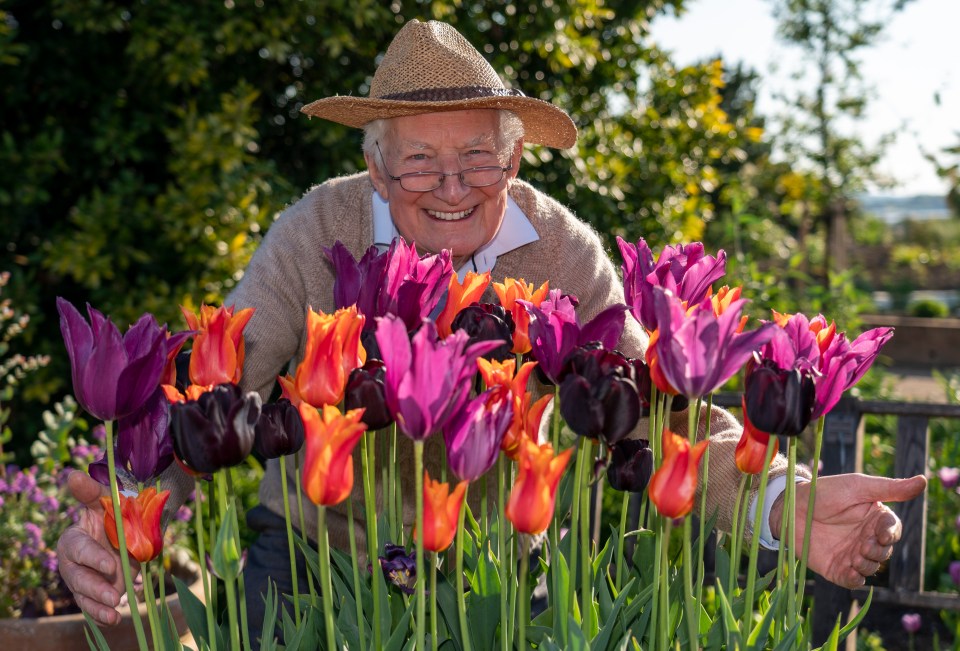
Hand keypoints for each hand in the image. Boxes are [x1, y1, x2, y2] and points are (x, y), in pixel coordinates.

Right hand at [57, 470, 138, 625]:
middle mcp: (75, 563)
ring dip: (98, 606)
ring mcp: (85, 580)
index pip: (78, 550)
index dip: (93, 558)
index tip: (111, 565)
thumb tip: (73, 475)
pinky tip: (114, 619)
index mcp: (73, 539)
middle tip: (114, 595)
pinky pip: (95, 606)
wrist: (133, 525)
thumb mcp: (106, 498)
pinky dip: (102, 614)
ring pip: (85, 596)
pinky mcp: (95, 593)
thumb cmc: (115, 511)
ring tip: (114, 614)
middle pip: (78, 578)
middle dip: (95, 588)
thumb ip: (90, 492)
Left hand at [770, 473, 926, 588]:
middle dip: (877, 550)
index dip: (890, 533)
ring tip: (855, 556)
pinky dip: (854, 580)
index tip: (880, 532)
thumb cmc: (823, 492)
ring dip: (867, 564)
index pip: (893, 531)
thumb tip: (923, 481)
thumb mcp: (857, 486)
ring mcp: (851, 554)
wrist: (788, 506)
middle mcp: (865, 538)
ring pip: (871, 567)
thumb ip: (889, 488)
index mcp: (874, 519)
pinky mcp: (836, 568)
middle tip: (863, 544)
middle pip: (884, 551)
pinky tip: (850, 572)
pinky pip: (852, 581)